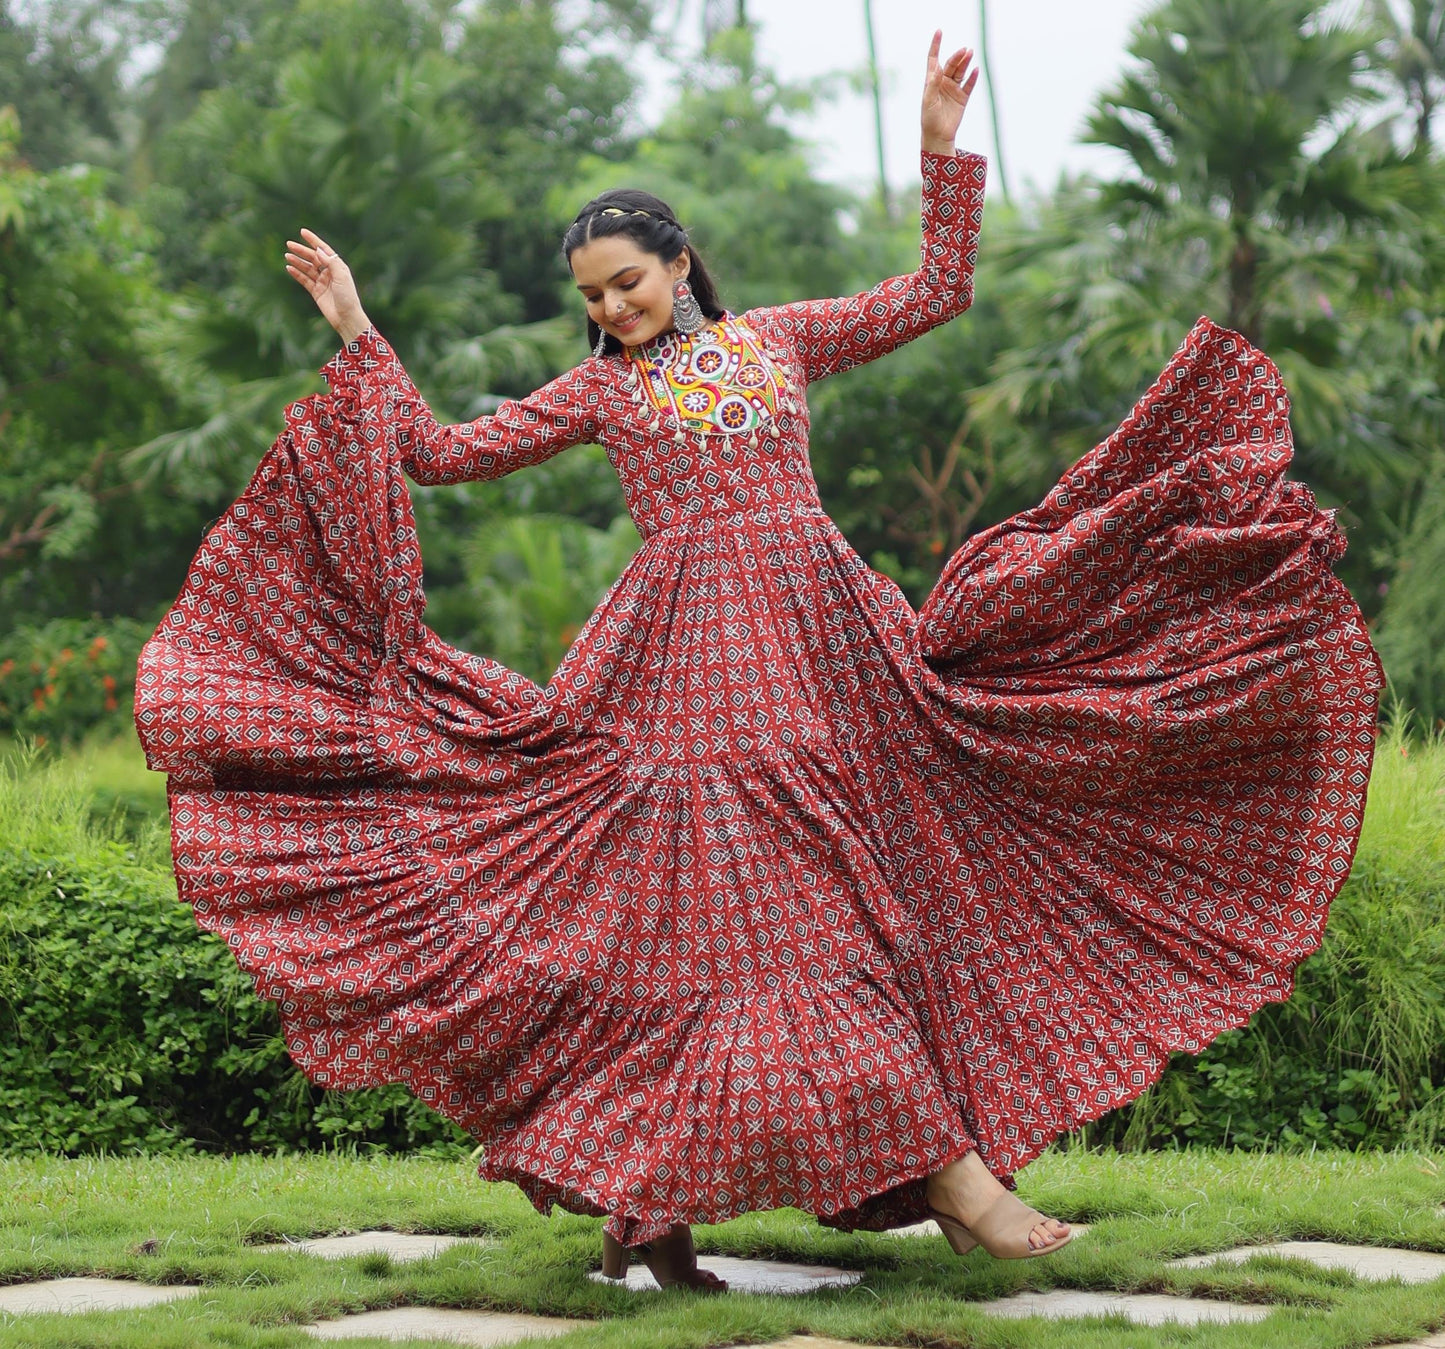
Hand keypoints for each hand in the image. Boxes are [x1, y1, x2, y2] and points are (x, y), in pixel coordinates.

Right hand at [284, 228, 369, 339]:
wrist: (347, 318)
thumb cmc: (347, 297)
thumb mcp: (341, 276)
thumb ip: (330, 262)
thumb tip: (318, 250)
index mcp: (338, 267)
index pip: (324, 250)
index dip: (313, 240)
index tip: (302, 232)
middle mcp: (329, 272)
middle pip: (313, 258)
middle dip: (301, 251)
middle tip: (289, 244)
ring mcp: (322, 282)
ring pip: (307, 268)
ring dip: (297, 261)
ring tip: (287, 256)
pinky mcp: (316, 292)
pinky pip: (304, 280)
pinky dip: (297, 274)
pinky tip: (289, 268)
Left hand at [921, 30, 977, 152]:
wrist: (938, 135)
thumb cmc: (929, 118)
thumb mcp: (927, 101)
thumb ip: (932, 85)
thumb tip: (937, 69)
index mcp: (931, 81)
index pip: (934, 59)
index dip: (936, 45)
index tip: (939, 32)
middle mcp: (943, 82)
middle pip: (950, 64)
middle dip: (957, 57)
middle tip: (964, 50)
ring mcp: (953, 89)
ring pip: (961, 71)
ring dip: (965, 62)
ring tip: (970, 53)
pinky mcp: (962, 97)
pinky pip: (969, 85)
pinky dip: (973, 77)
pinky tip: (976, 69)